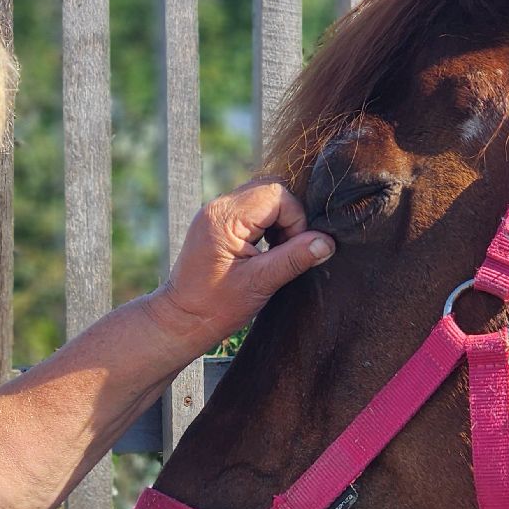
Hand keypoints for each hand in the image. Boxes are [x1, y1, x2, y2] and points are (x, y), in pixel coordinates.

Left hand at [149, 180, 334, 352]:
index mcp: (224, 218)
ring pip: (263, 197)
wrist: (181, 319)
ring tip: (274, 253)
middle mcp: (218, 207)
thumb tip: (327, 242)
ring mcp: (216, 212)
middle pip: (271, 189)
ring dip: (278, 221)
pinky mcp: (218, 222)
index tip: (293, 251)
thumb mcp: (260, 284)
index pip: (277, 195)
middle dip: (289, 217)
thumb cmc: (216, 307)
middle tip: (285, 251)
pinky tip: (264, 251)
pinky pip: (252, 208)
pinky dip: (266, 225)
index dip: (295, 220)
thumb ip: (295, 258)